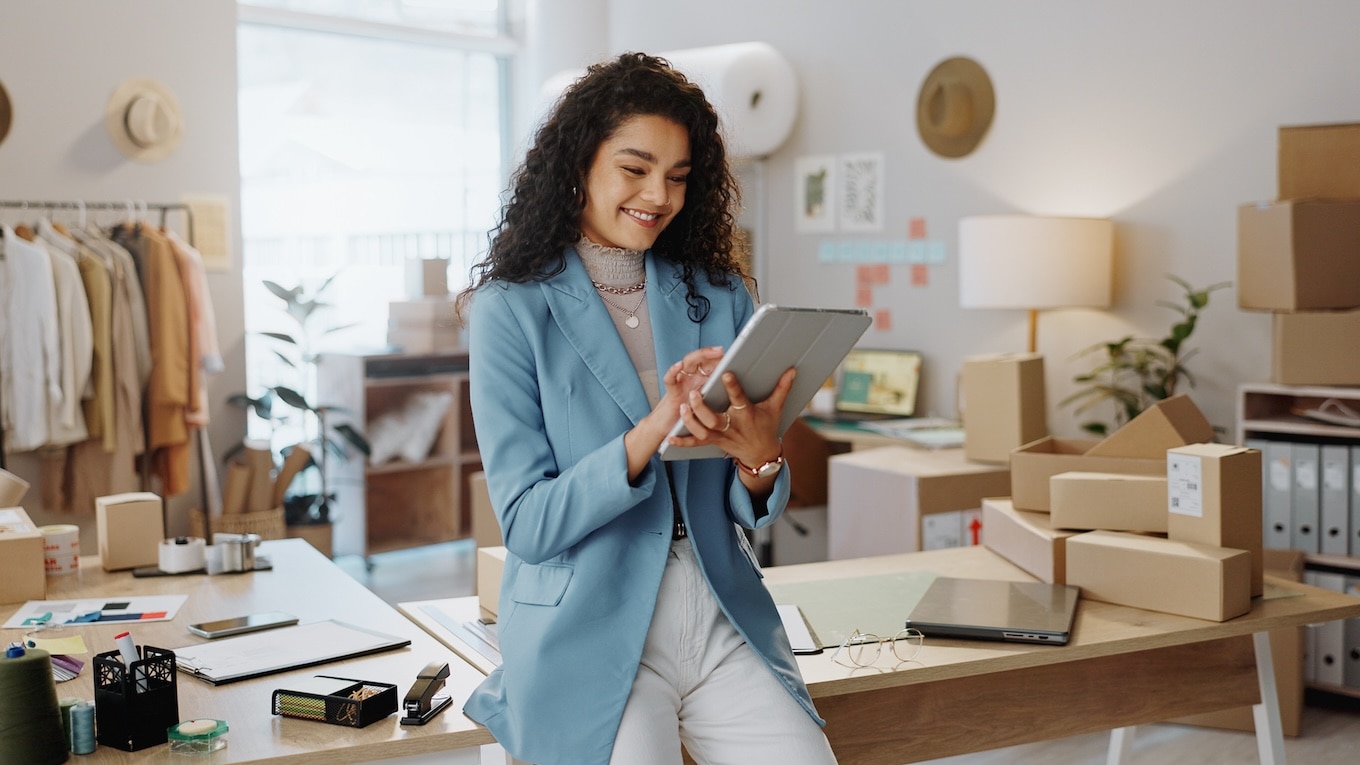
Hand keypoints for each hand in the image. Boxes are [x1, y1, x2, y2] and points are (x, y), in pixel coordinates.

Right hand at [634, 347, 725, 445]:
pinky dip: (673, 371)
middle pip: (701, 358)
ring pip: (688, 362)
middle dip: (711, 353)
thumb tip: (743, 386)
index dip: (721, 357)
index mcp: (703, 378)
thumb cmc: (694, 417)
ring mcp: (681, 382)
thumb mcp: (712, 405)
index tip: (734, 353)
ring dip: (698, 356)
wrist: (674, 430)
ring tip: (708, 354)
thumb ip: (722, 393)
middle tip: (721, 351)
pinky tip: (679, 365)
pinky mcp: (671, 392)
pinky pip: (670, 379)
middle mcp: (692, 377)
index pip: (712, 361)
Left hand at [667, 366, 794, 467]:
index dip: (732, 387)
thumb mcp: (775, 408)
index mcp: (746, 414)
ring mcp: (721, 436)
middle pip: (714, 419)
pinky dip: (683, 441)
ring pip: (703, 431)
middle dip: (702, 408)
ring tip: (681, 408)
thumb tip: (792, 369)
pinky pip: (696, 443)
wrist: (761, 454)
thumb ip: (781, 388)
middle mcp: (732, 426)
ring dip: (690, 422)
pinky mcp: (714, 442)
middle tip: (693, 393)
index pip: (739, 398)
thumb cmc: (766, 427)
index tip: (725, 373)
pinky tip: (671, 436)